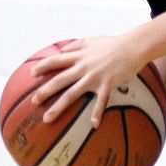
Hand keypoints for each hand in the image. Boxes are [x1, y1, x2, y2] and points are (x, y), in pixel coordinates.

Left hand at [30, 35, 146, 127]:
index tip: (32, 74)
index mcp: (78, 56)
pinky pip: (101, 102)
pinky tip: (94, 125)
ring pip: (72, 93)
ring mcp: (94, 77)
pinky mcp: (107, 84)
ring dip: (58, 107)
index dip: (43, 67)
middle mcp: (83, 67)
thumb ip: (76, 45)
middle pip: (59, 80)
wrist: (133, 46)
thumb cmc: (113, 44)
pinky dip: (97, 113)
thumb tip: (62, 49)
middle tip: (33, 101)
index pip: (55, 60)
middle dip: (44, 91)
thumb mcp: (91, 41)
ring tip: (47, 118)